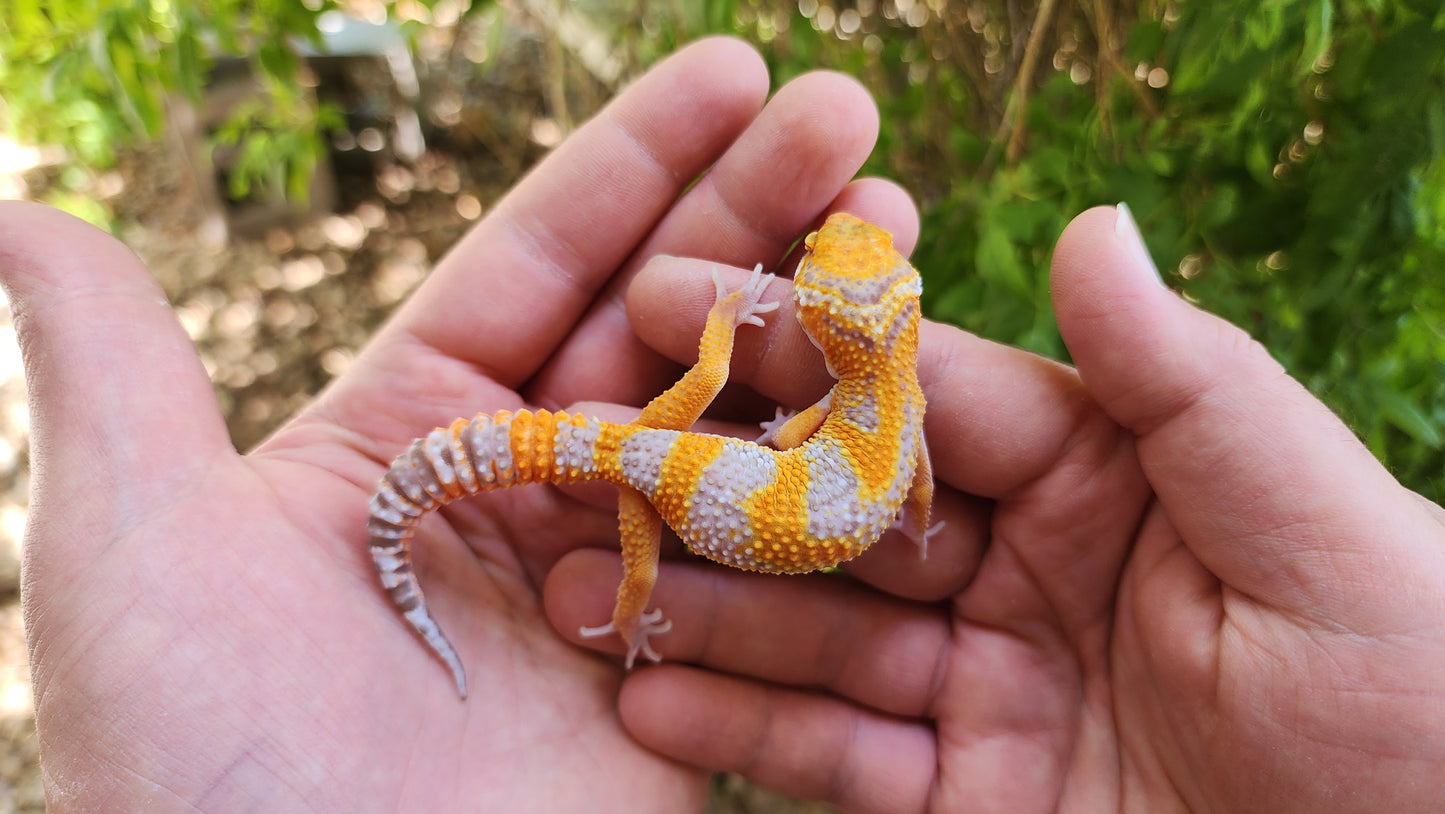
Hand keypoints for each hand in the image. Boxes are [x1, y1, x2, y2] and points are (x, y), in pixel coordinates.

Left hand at [3, 38, 913, 810]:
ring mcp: (612, 579)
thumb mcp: (132, 539)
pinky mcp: (679, 677)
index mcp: (413, 428)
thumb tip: (17, 207)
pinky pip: (768, 564)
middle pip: (659, 319)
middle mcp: (522, 487)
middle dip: (756, 212)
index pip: (543, 258)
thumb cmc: (193, 756)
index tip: (738, 71)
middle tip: (853, 119)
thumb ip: (114, 367)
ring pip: (732, 426)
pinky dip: (833, 482)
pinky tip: (909, 397)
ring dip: (814, 330)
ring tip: (897, 231)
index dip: (642, 161)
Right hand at [549, 204, 1444, 811]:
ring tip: (583, 585)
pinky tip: (650, 705)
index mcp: (1105, 470)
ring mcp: (986, 683)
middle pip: (844, 512)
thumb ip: (1189, 386)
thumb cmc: (1422, 694)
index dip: (801, 346)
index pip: (925, 394)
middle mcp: (1025, 564)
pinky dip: (749, 736)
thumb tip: (1091, 226)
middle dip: (715, 485)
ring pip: (820, 635)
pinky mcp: (967, 796)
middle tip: (584, 452)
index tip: (669, 298)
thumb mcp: (1322, 526)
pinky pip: (841, 761)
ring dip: (704, 611)